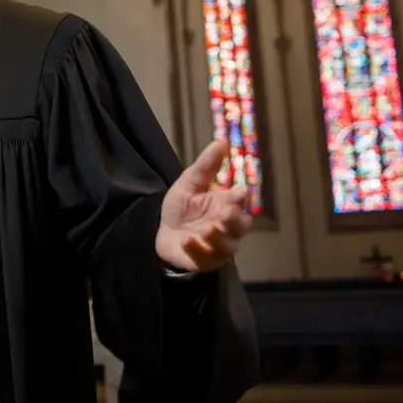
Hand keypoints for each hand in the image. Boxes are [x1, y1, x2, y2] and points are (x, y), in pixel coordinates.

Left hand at [155, 140, 252, 273]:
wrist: (162, 231)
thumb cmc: (182, 207)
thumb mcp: (190, 183)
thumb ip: (206, 166)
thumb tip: (220, 141)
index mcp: (227, 205)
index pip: (240, 202)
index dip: (240, 198)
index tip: (238, 192)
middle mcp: (228, 227)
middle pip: (240, 226)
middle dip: (234, 221)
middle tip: (225, 214)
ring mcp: (218, 246)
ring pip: (227, 246)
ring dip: (218, 237)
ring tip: (207, 229)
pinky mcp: (205, 260)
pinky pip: (205, 258)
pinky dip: (197, 249)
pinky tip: (187, 240)